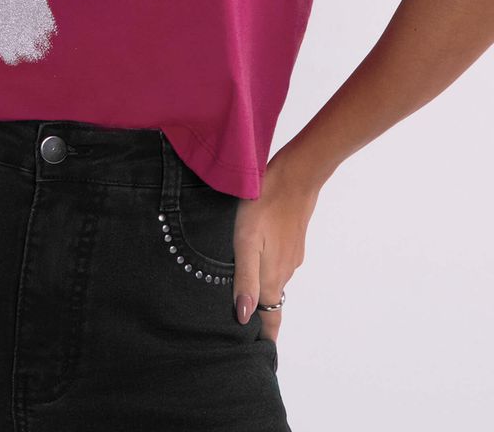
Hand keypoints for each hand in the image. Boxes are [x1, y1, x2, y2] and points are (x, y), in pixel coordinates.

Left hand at [231, 151, 320, 343]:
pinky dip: (267, 275)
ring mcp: (290, 257)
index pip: (270, 319)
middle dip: (261, 321)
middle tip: (243, 336)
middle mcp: (284, 272)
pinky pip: (278, 267)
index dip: (265, 339)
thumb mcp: (245, 241)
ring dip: (262, 296)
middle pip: (271, 305)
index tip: (259, 361)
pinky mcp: (291, 242)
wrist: (295, 176)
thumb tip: (244, 318)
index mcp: (271, 277)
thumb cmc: (263, 205)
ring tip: (244, 303)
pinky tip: (254, 266)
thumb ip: (245, 279)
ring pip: (274, 284)